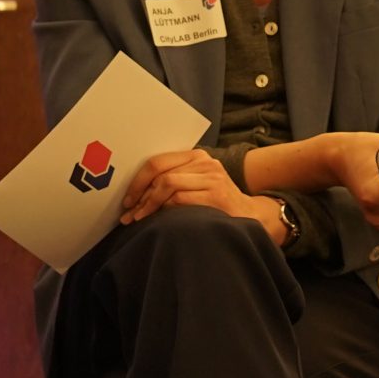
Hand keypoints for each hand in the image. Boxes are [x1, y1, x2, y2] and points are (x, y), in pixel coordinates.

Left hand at [119, 149, 254, 224]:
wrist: (250, 216)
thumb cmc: (217, 205)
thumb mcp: (197, 185)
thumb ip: (175, 181)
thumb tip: (138, 194)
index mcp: (196, 156)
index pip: (158, 161)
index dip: (138, 181)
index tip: (127, 199)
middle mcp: (204, 162)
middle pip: (159, 171)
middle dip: (139, 193)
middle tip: (128, 212)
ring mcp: (211, 176)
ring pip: (167, 184)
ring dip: (148, 204)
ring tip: (138, 219)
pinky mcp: (215, 194)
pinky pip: (179, 199)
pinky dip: (163, 210)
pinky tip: (158, 221)